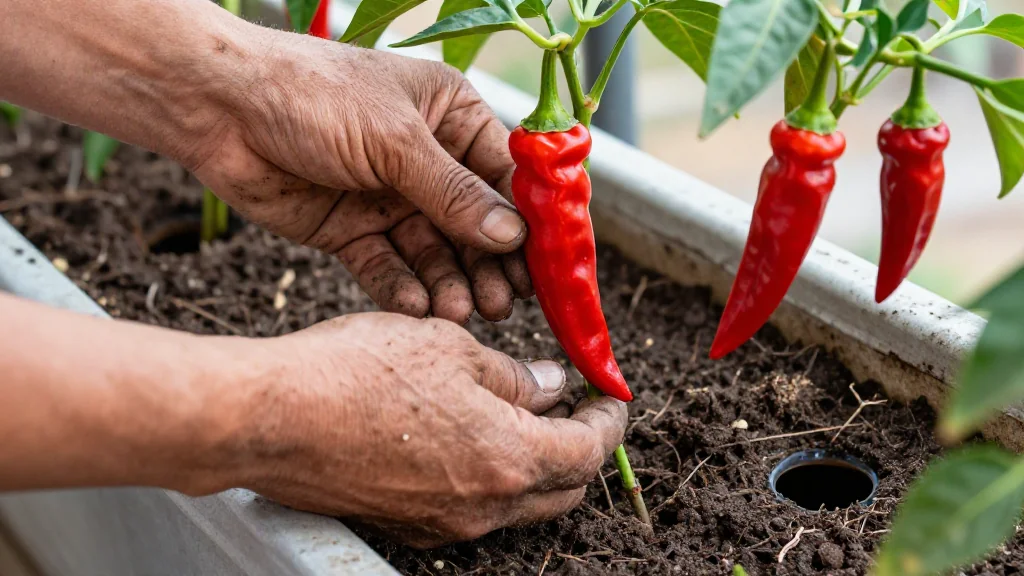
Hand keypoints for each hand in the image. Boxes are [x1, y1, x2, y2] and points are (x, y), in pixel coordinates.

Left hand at [187, 31, 531, 323]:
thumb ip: (453, 193)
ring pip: (434, 252)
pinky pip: (387, 267)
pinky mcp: (353, 230)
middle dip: (489, 264)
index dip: (528, 222)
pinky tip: (415, 308)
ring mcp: (389, 198)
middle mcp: (427, 159)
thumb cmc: (313, 95)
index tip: (548, 267)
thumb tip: (512, 236)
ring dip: (450, 283)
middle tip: (502, 304)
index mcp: (451, 117)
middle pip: (474, 223)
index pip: (505, 175)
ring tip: (462, 312)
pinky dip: (402, 289)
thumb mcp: (394, 140)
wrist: (219, 109)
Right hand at [238, 313, 626, 547]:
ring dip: (534, 463)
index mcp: (509, 459)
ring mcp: (443, 523)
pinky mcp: (406, 522)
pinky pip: (471, 507)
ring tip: (519, 412)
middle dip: (579, 447)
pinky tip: (468, 434)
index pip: (589, 452)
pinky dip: (490, 476)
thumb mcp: (452, 349)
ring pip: (518, 503)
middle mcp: (483, 505)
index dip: (609, 421)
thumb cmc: (357, 373)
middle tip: (573, 405)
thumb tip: (550, 386)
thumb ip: (514, 375)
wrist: (271, 418)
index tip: (610, 397)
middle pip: (563, 488)